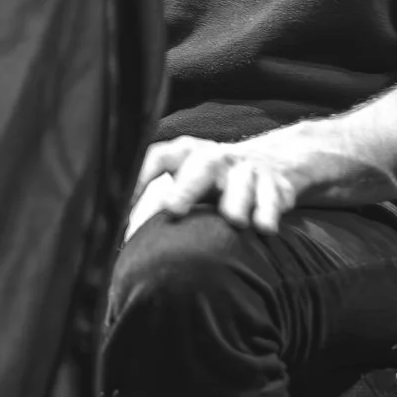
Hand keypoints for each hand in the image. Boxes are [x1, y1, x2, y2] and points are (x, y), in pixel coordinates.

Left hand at [128, 135, 305, 234]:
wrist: (272, 161)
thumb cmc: (214, 180)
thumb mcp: (188, 182)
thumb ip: (157, 205)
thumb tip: (122, 241)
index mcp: (187, 155)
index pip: (158, 158)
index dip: (139, 177)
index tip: (123, 205)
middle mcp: (215, 158)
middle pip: (200, 166)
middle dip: (187, 187)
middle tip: (173, 209)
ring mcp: (246, 170)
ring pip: (241, 181)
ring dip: (236, 200)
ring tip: (234, 220)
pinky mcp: (274, 184)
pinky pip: (272, 197)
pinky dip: (268, 212)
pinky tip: (263, 228)